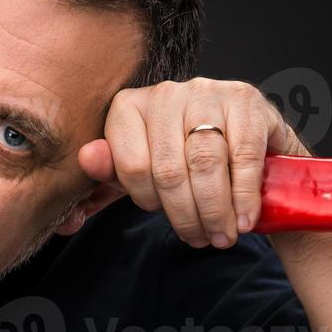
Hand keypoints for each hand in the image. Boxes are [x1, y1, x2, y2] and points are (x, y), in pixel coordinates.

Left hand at [78, 78, 308, 248]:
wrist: (244, 136)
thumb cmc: (183, 156)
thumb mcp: (142, 168)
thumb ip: (112, 169)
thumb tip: (87, 157)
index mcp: (129, 106)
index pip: (130, 166)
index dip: (147, 201)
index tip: (160, 216)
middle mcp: (165, 93)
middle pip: (169, 169)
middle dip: (185, 215)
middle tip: (200, 239)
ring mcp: (206, 92)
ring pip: (205, 163)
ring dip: (215, 211)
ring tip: (222, 235)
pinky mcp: (245, 100)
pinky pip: (242, 156)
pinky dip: (244, 196)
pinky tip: (244, 218)